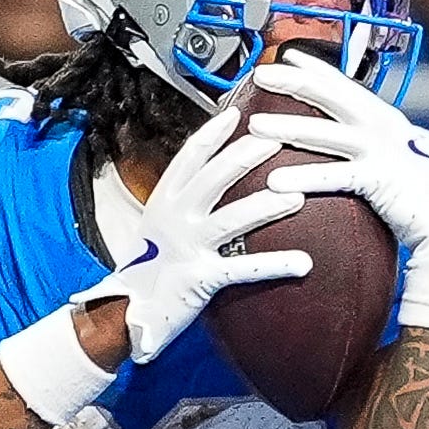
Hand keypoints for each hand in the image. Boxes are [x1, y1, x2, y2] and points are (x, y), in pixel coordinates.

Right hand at [78, 105, 306, 363]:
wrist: (125, 314)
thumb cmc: (146, 271)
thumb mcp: (157, 228)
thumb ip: (183, 204)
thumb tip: (213, 181)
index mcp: (162, 203)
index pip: (189, 158)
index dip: (213, 135)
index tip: (237, 114)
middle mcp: (174, 220)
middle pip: (214, 178)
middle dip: (247, 156)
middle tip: (277, 141)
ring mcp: (187, 248)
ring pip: (232, 219)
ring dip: (267, 206)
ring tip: (299, 195)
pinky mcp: (200, 280)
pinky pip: (243, 269)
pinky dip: (275, 266)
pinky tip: (303, 262)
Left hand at [246, 52, 428, 332]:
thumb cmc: (417, 196)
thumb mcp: (389, 162)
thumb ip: (362, 150)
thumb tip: (334, 148)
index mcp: (383, 119)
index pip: (343, 85)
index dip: (314, 69)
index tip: (284, 57)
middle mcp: (382, 127)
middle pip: (332, 97)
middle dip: (294, 83)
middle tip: (259, 75)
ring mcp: (382, 151)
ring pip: (326, 134)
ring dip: (288, 127)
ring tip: (255, 128)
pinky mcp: (381, 179)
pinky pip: (335, 175)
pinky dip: (305, 177)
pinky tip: (275, 181)